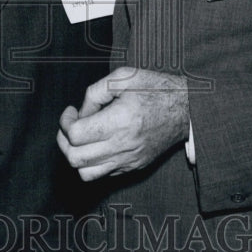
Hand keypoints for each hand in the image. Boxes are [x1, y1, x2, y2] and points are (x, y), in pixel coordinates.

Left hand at [57, 66, 188, 181]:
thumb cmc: (156, 89)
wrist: (188, 110)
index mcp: (120, 121)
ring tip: (81, 138)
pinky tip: (98, 143)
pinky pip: (102, 175)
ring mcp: (128, 161)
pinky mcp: (133, 167)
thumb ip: (95, 92)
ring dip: (75, 156)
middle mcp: (123, 146)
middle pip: (75, 158)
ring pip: (85, 174)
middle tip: (71, 125)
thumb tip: (80, 113)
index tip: (71, 111)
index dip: (65, 122)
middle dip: (63, 141)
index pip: (75, 135)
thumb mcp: (124, 77)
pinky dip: (92, 162)